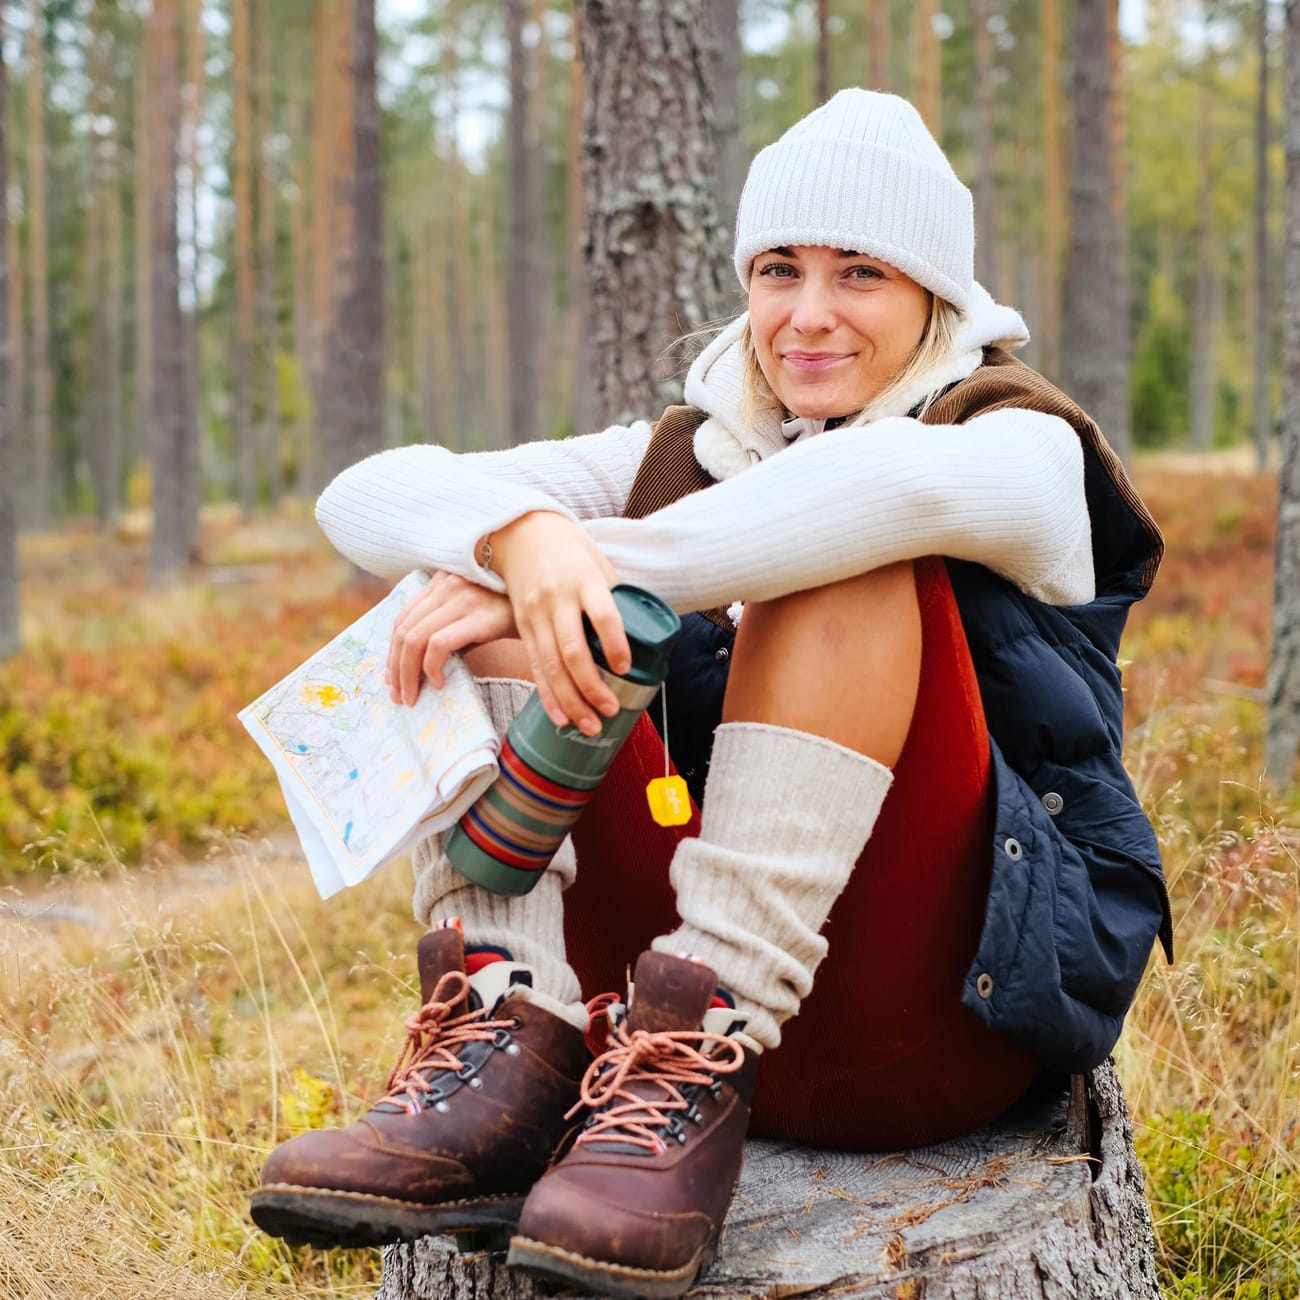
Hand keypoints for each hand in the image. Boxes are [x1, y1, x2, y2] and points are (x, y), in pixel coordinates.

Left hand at [387, 571, 517, 705]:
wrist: (553, 602)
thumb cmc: (516, 610)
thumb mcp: (476, 612)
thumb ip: (450, 627)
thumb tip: (422, 666)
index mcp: (442, 580)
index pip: (403, 618)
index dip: (392, 652)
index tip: (393, 678)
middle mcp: (447, 584)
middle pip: (403, 630)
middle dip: (395, 668)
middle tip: (400, 695)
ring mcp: (461, 597)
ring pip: (414, 638)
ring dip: (407, 673)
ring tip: (413, 696)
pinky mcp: (477, 615)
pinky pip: (437, 644)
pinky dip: (430, 667)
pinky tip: (439, 682)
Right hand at [489, 512, 630, 736]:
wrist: (519, 532)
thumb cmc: (568, 548)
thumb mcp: (597, 560)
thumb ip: (614, 594)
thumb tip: (640, 631)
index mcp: (583, 580)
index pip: (601, 614)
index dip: (614, 643)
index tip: (625, 667)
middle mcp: (557, 599)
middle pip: (572, 650)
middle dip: (591, 687)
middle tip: (611, 711)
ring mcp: (536, 615)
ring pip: (551, 666)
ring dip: (571, 701)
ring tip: (590, 726)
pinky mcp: (522, 626)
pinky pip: (535, 666)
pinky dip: (547, 695)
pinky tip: (560, 717)